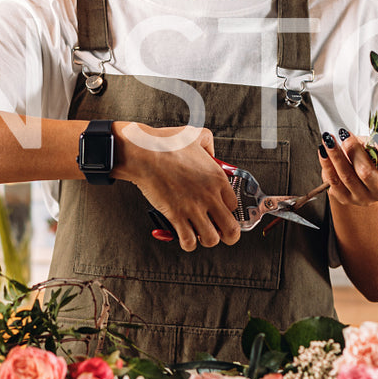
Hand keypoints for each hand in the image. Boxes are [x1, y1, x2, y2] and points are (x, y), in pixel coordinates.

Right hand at [114, 123, 241, 251]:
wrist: (143, 153)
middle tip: (220, 232)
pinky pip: (189, 241)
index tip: (220, 211)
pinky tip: (186, 238)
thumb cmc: (165, 143)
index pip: (234, 205)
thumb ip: (208, 143)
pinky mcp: (176, 216)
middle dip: (228, 235)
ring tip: (201, 234)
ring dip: (207, 240)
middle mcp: (209, 196)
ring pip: (212, 239)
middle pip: (231, 229)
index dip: (228, 211)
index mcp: (217, 178)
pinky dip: (189, 244)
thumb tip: (210, 152)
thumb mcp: (195, 134)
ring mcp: (193, 208)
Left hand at [319, 128, 377, 207]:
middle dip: (353, 150)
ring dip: (335, 155)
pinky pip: (333, 181)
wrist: (358, 180)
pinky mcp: (346, 199)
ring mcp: (363, 197)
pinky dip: (327, 165)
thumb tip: (350, 138)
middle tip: (344, 135)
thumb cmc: (368, 159)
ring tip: (328, 140)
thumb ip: (367, 143)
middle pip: (366, 172)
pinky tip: (323, 152)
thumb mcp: (373, 148)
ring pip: (346, 176)